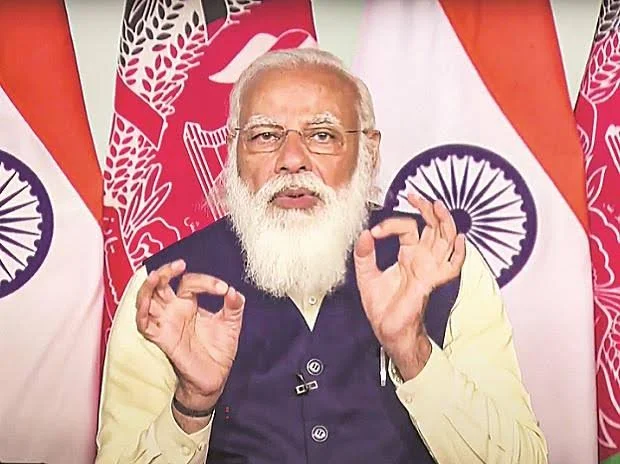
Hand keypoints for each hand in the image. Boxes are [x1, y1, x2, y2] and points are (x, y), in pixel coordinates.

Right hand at [136, 260, 244, 413]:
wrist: (216, 378)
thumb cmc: (220, 350)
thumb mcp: (231, 324)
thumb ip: (234, 307)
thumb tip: (234, 291)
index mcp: (189, 303)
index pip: (189, 282)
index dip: (206, 281)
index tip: (223, 289)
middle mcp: (174, 310)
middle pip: (159, 284)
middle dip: (164, 272)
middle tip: (179, 265)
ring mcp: (166, 324)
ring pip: (146, 300)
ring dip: (147, 288)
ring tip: (155, 276)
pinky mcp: (162, 339)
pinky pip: (144, 325)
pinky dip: (141, 314)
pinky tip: (146, 305)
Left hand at [354, 194, 464, 379]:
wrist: (387, 329)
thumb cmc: (381, 306)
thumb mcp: (366, 275)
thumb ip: (364, 254)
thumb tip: (364, 233)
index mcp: (408, 255)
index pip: (408, 227)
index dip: (392, 223)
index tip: (375, 232)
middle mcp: (422, 259)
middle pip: (434, 227)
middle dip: (428, 209)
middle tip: (416, 197)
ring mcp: (429, 269)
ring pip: (445, 239)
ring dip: (443, 222)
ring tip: (436, 205)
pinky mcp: (430, 281)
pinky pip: (451, 267)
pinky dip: (459, 254)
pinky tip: (459, 239)